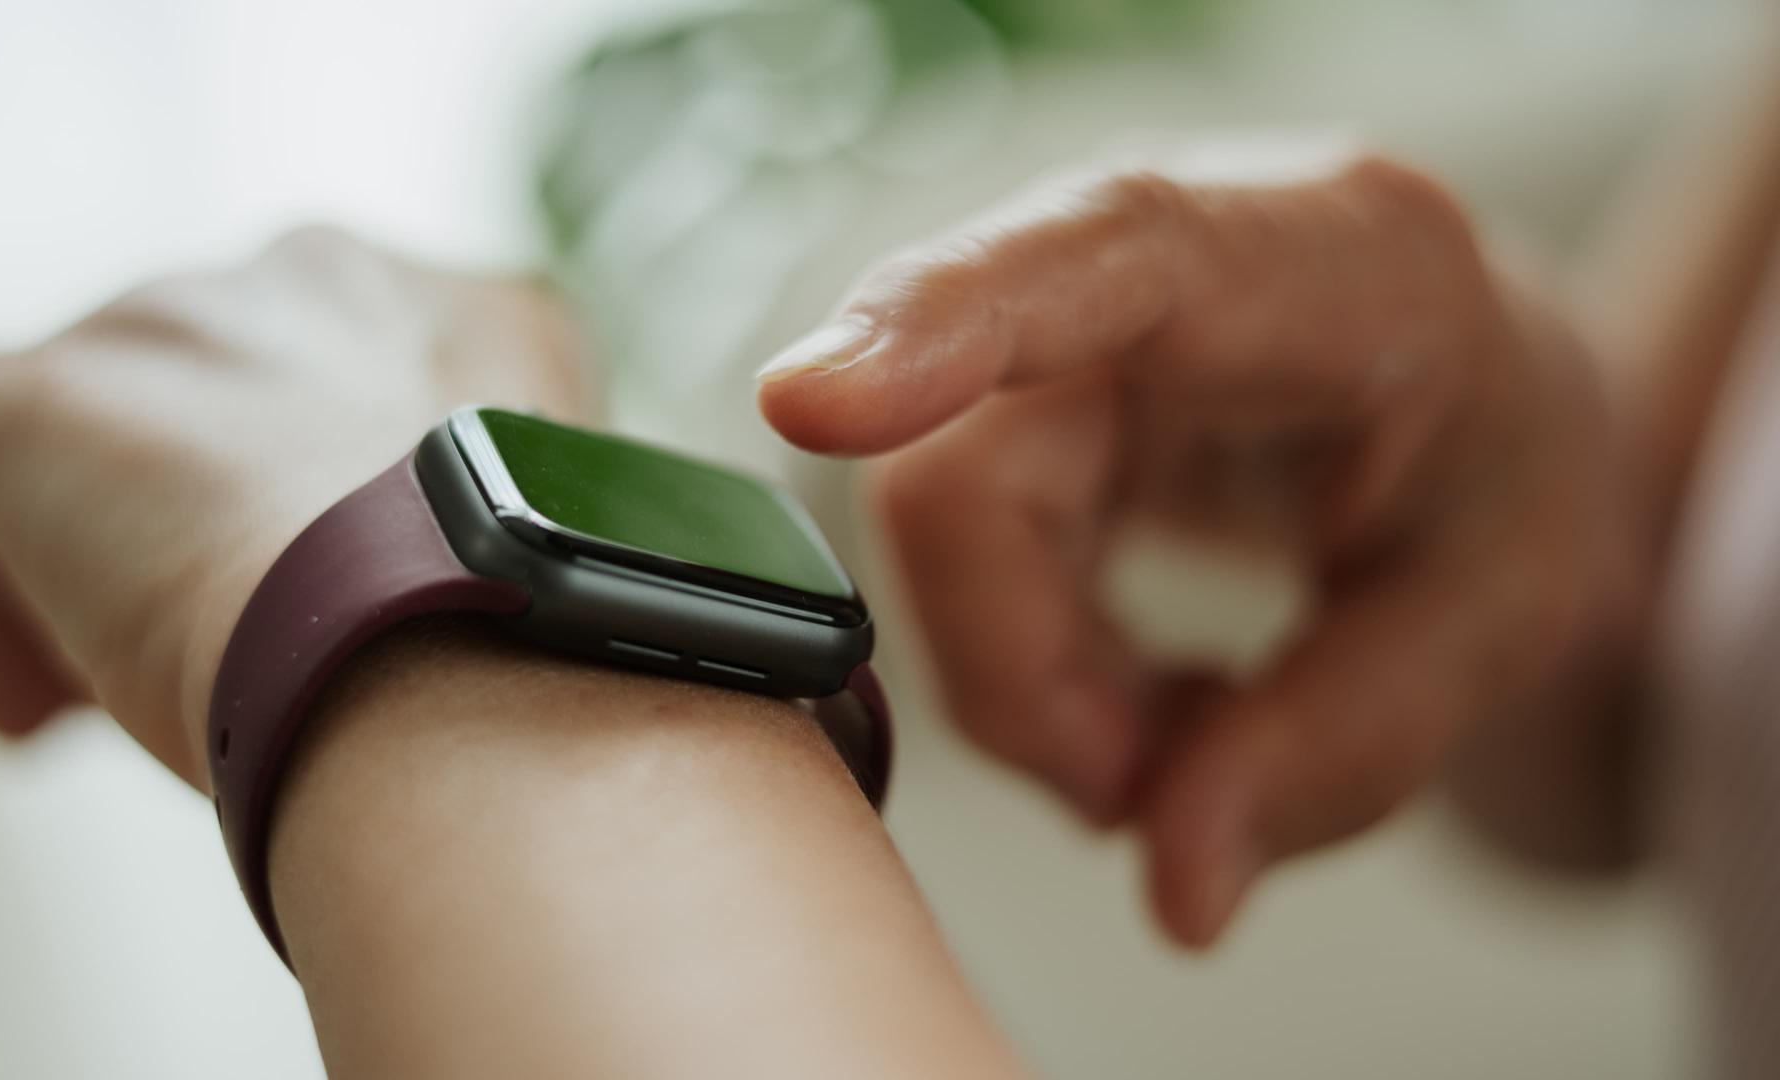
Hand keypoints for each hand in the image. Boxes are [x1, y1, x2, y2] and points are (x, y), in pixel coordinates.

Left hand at [0, 227, 589, 788]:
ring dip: (64, 557)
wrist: (462, 639)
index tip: (283, 601)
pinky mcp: (41, 397)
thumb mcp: (536, 555)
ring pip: (76, 424)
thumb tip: (384, 611)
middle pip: (196, 403)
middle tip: (160, 670)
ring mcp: (175, 327)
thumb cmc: (525, 641)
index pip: (337, 384)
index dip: (293, 498)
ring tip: (76, 702)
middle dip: (169, 535)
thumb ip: (477, 530)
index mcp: (462, 313)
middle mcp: (310, 285)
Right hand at [757, 147, 1648, 945]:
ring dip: (1040, 685)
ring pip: (944, 532)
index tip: (811, 403)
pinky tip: (1147, 689)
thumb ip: (1346, 744)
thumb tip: (1172, 885)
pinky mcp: (1023, 400)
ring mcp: (1074, 329)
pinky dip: (1040, 668)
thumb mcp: (1504, 615)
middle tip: (1145, 791)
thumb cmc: (1506, 468)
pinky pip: (962, 557)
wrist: (1479, 412)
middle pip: (975, 471)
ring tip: (1181, 741)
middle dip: (1032, 674)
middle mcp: (1169, 267)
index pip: (1113, 255)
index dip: (945, 321)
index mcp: (1332, 258)